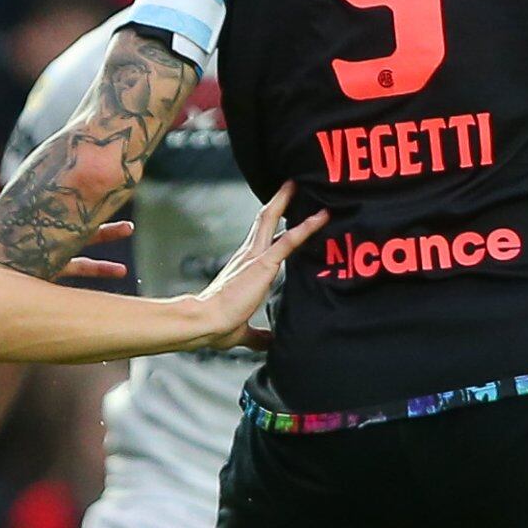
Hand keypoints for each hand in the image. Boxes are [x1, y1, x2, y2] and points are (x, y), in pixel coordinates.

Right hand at [176, 188, 327, 350]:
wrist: (205, 322)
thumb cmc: (217, 327)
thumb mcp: (242, 331)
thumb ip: (259, 335)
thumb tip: (269, 343)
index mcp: (242, 268)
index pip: (260, 241)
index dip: (272, 227)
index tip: (284, 216)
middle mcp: (247, 256)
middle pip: (264, 221)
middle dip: (278, 202)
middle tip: (291, 185)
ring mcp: (255, 257)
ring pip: (272, 220)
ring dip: (287, 202)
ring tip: (300, 184)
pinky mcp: (263, 264)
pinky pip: (289, 240)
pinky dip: (307, 227)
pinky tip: (322, 216)